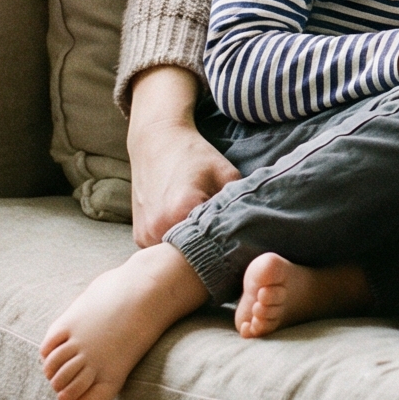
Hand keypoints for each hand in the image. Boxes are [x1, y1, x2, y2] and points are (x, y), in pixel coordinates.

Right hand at [126, 66, 242, 248]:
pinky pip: (164, 251)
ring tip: (205, 236)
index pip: (213, 249)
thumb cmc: (195, 156)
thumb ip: (241, 206)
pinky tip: (187, 231)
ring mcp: (144, 236)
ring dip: (192, 251)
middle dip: (211, 255)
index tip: (241, 248)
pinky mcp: (139, 237)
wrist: (156, 142)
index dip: (230, 252)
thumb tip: (260, 235)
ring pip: (176, 257)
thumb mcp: (226, 175)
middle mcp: (158, 228)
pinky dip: (177, 246)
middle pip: (193, 257)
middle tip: (226, 245)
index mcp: (181, 212)